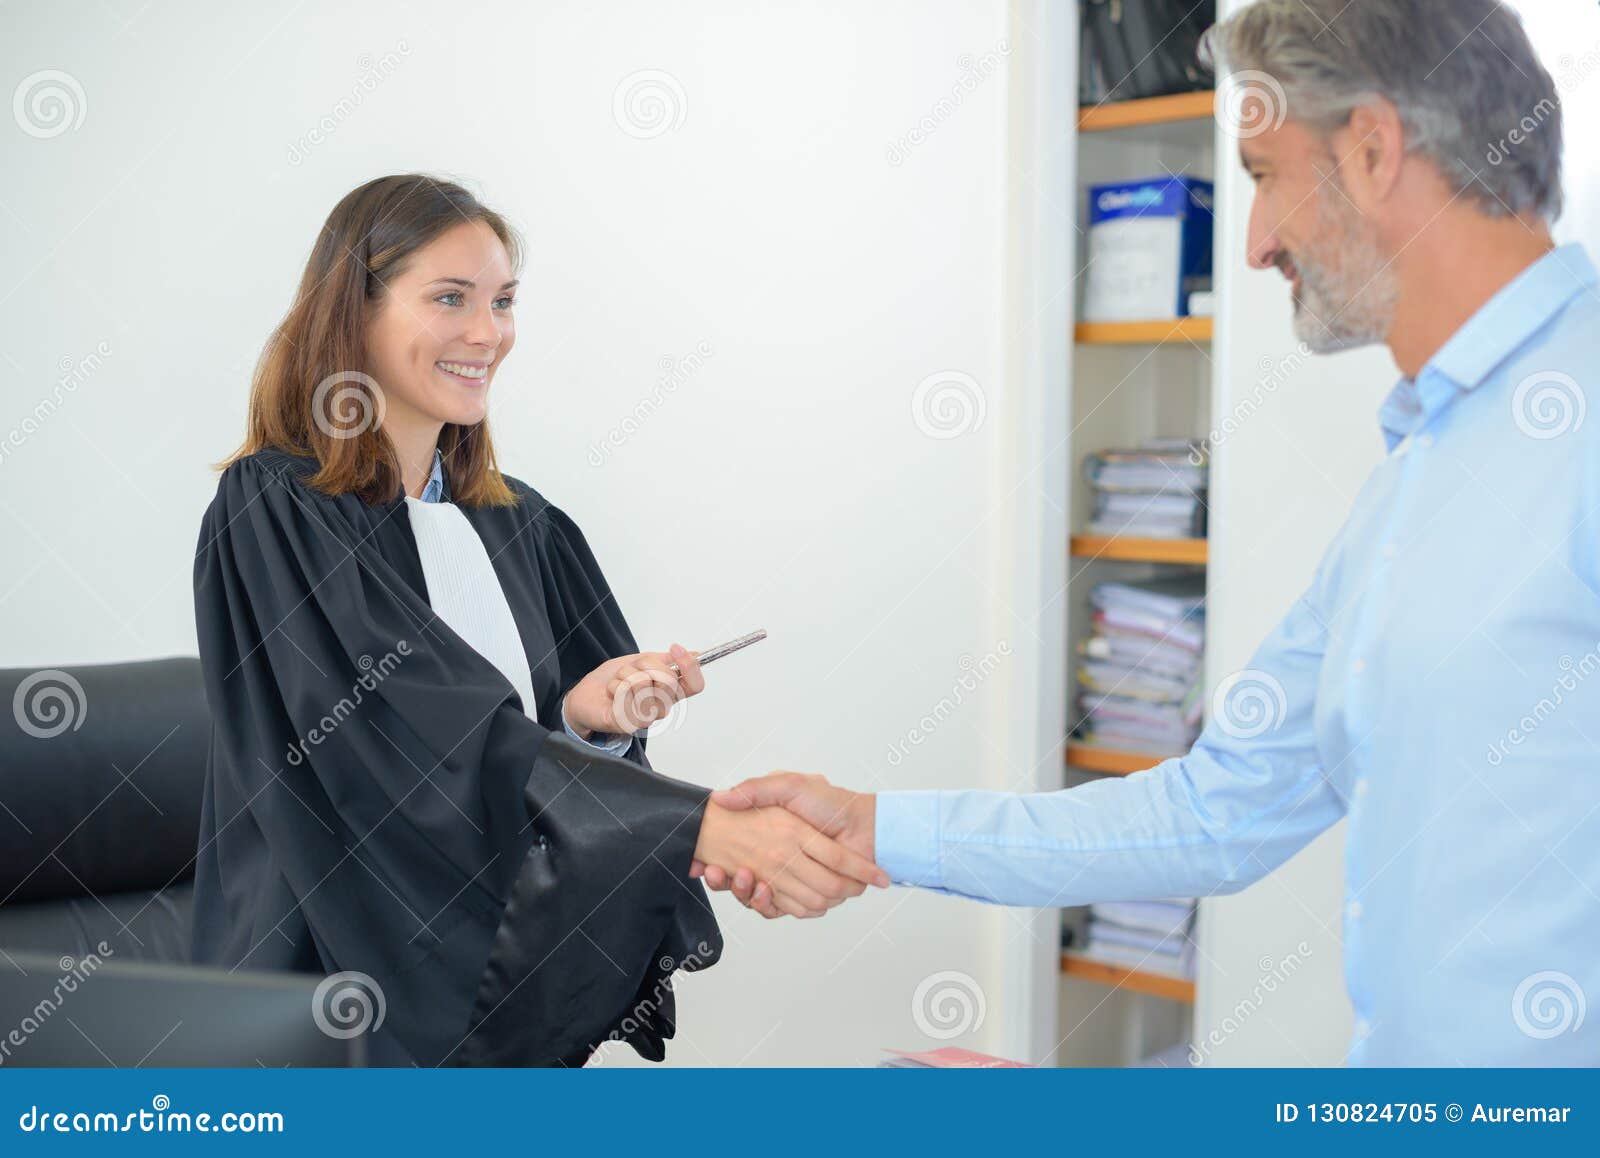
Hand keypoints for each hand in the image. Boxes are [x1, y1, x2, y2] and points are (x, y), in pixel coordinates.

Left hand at [563, 644, 704, 737]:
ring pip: (644, 683)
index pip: (694, 685)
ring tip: (618, 682)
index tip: (676, 648)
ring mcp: (645, 717)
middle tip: (632, 668)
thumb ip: (666, 661)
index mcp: (669, 693)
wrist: (586, 695)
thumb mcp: (642, 662)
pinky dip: (615, 686)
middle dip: (645, 664)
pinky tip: (611, 693)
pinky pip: (627, 695)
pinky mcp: (627, 723)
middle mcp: (661, 707)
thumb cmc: (613, 680)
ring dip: (625, 675)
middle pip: (668, 679)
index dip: (690, 665)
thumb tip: (696, 654)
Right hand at [692, 797, 884, 918]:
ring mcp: (794, 881)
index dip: (717, 865)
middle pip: (742, 883)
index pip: (734, 858)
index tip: (703, 865)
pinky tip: (763, 891)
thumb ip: (755, 789)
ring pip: (759, 899)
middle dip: (727, 882)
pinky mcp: (809, 896)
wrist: (865, 826)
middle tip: (717, 873)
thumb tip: (719, 798)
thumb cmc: (830, 802)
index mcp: (773, 839)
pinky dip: (771, 906)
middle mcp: (780, 862)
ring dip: (746, 894)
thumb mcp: (789, 785)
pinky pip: (784, 910)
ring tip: (743, 879)